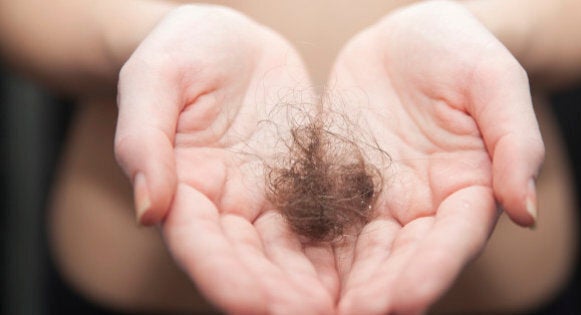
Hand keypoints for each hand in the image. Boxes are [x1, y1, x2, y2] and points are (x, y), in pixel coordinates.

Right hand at [114, 5, 335, 313]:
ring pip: (293, 254)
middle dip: (282, 295)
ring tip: (352, 307)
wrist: (230, 41)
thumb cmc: (183, 52)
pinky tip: (372, 270)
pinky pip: (326, 221)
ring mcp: (268, 199)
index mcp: (185, 188)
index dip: (227, 277)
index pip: (200, 244)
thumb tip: (150, 209)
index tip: (258, 306)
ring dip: (318, 286)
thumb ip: (144, 140)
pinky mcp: (305, 184)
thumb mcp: (155, 80)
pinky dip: (346, 249)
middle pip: (252, 262)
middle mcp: (228, 206)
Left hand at [326, 1, 543, 312]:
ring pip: (359, 253)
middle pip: (402, 259)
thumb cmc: (460, 52)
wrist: (408, 39)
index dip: (431, 271)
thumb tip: (526, 210)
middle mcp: (421, 206)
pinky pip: (322, 221)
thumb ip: (515, 142)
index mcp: (467, 189)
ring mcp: (378, 200)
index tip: (403, 300)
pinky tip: (284, 270)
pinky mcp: (340, 186)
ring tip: (312, 308)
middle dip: (378, 292)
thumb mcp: (494, 81)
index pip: (452, 239)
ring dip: (338, 284)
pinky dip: (306, 249)